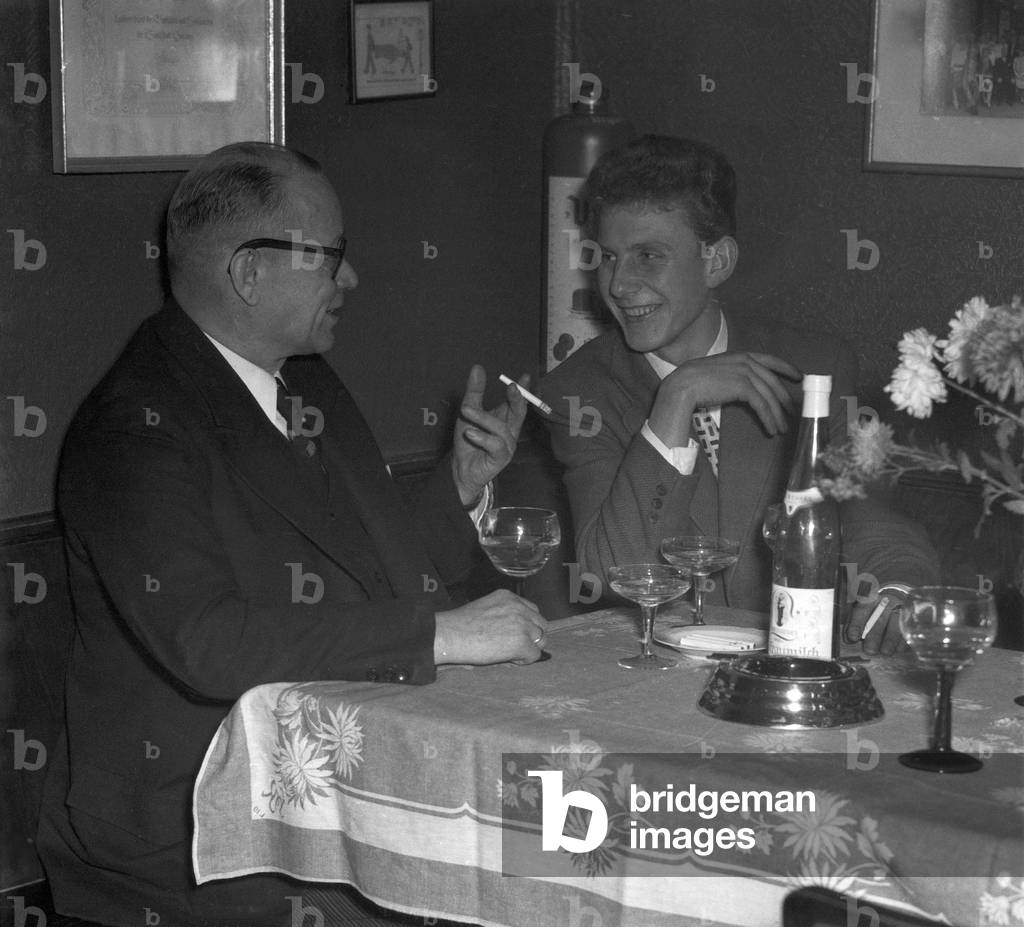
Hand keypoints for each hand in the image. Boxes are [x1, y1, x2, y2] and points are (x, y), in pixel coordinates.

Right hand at [434, 589, 547, 664]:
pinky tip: (510, 659)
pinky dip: (525, 660)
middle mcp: (519, 607)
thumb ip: (503, 614)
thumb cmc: (460, 625)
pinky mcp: (522, 643)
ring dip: (529, 648)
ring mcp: (522, 624)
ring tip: (511, 653)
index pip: (532, 611)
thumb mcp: (485, 608)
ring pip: (540, 640)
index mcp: (509, 597)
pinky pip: (535, 655)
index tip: (516, 634)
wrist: (451, 634)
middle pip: (541, 624)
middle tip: (516, 646)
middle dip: (532, 636)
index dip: (527, 624)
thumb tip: (514, 631)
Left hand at [451, 365, 527, 505]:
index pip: (517, 402)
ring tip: (465, 410)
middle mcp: (510, 431)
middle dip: (517, 399)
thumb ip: (475, 391)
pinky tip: (469, 433)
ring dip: (483, 418)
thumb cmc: (468, 439)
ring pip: (501, 428)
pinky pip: (496, 445)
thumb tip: (477, 367)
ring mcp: (507, 445)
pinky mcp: (501, 458)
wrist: (460, 466)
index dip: (523, 390)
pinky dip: (482, 438)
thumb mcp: (468, 411)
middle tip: (512, 387)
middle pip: (519, 413)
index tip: (525, 377)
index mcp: (505, 418)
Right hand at [649, 352, 801, 446]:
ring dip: (778, 414)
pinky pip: (762, 405)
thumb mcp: (718, 372)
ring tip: (782, 428)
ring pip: (770, 396)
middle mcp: (746, 362)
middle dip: (784, 399)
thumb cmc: (694, 382)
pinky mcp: (744, 387)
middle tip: (791, 412)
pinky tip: (771, 429)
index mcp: (741, 356)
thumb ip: (733, 375)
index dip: (787, 368)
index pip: (771, 360)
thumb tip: (742, 388)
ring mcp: (746, 373)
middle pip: (773, 382)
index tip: (799, 376)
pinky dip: (769, 419)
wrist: (683, 385)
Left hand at [845, 593, 908, 654]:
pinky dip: (903, 640)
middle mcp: (887, 600)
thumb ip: (855, 622)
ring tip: (884, 652)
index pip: (862, 608)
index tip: (852, 638)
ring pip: (896, 624)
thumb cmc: (875, 606)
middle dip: (874, 636)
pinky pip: (908, 628)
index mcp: (871, 596)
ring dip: (890, 640)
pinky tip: (897, 649)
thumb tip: (849, 640)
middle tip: (870, 650)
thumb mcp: (862, 609)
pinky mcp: (912, 615)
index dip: (857, 623)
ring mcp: (901, 607)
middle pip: (880, 618)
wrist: (898, 595)